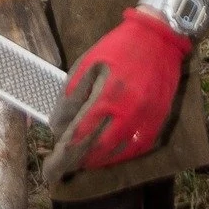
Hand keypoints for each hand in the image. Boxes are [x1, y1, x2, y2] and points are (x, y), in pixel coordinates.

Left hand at [43, 9, 189, 183]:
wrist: (158, 39)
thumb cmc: (117, 48)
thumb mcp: (87, 63)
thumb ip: (71, 96)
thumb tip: (58, 127)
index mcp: (107, 96)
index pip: (80, 136)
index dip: (63, 155)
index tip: (50, 169)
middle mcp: (128, 114)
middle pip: (97, 150)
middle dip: (76, 162)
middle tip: (60, 169)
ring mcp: (145, 121)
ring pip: (117, 154)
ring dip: (96, 161)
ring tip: (79, 163)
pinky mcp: (157, 122)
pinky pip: (136, 149)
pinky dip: (118, 157)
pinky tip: (104, 156)